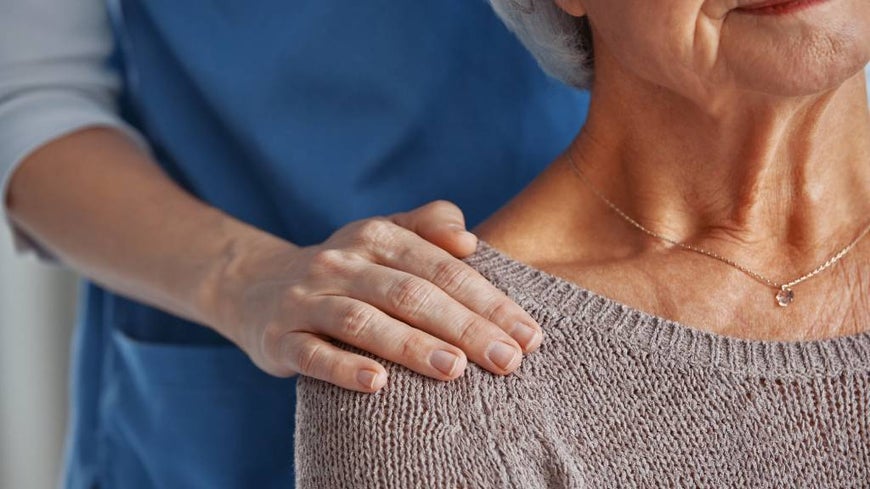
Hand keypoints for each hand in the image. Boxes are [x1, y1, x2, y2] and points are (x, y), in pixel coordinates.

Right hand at [215, 201, 542, 391]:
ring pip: (363, 321)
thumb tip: (470, 239)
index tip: (528, 334)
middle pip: (410, 293)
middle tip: (508, 360)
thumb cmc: (346, 270)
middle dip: (464, 327)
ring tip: (455, 369)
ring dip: (411, 345)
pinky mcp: (280, 337)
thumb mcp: (383, 237)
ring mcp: (308, 299)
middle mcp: (342, 263)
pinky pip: (312, 353)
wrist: (257, 286)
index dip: (488, 300)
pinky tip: (378, 384)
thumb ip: (429, 226)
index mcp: (377, 237)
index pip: (442, 268)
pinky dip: (344, 367)